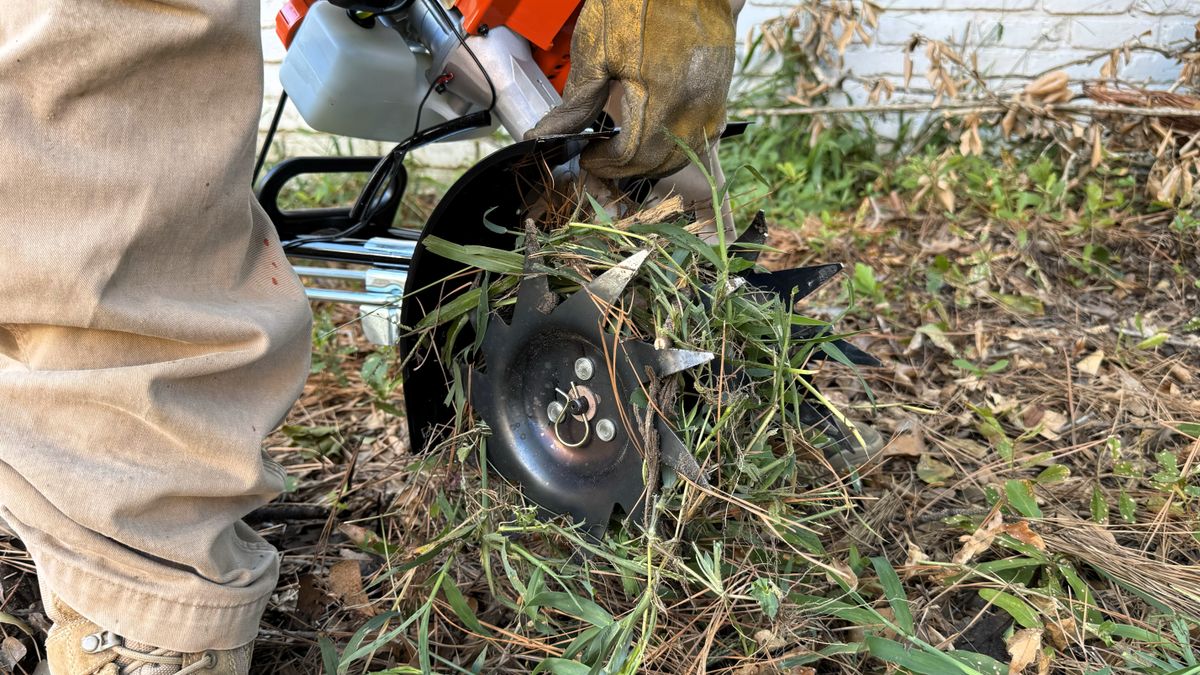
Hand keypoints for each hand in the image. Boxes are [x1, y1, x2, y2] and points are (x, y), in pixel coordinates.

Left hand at [526, 0, 735, 179]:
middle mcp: (694, 106)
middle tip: (603, 160)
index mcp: (660, 98)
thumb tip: (552, 133)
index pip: (631, 155)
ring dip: (657, 160)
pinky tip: (663, 134)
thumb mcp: (596, 50)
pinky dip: (682, 142)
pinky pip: (707, 130)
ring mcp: (714, 97)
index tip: (587, 158)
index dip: (605, 163)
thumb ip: (578, 101)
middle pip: (660, 161)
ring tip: (629, 152)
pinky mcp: (723, 85)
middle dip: (628, 168)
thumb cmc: (636, 0)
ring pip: (687, 151)